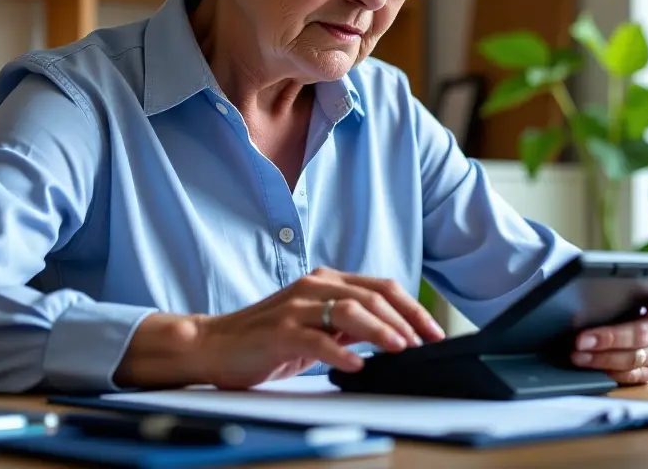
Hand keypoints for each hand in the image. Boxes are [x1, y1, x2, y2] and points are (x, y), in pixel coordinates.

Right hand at [115, 267, 445, 390]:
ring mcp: (295, 307)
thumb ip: (348, 324)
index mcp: (326, 282)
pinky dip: (340, 352)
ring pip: (349, 311)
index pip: (381, 287)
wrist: (214, 345)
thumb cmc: (267, 338)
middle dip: (405, 319)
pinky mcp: (279, 331)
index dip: (412, 308)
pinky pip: (316, 339)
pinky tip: (357, 366)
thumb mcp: (317, 327)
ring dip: (380, 330)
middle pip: (372, 296)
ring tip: (400, 349)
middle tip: (424, 342)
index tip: (433, 331)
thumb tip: (392, 331)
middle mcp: (313, 287)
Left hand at [570, 292, 647, 384]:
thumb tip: (590, 298)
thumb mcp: (631, 293)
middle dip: (609, 338)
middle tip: (582, 340)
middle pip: (641, 334)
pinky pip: (633, 376)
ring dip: (603, 358)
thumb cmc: (632, 304)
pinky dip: (612, 372)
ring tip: (579, 355)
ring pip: (634, 358)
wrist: (644, 324)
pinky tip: (595, 368)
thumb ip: (625, 293)